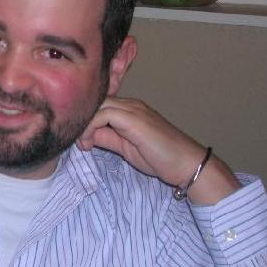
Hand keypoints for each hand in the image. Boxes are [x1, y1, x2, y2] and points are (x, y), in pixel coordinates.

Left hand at [77, 97, 239, 204]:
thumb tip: (85, 135)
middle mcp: (130, 104)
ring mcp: (133, 109)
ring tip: (84, 145)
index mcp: (128, 109)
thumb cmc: (158, 158)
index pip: (98, 105)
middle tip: (80, 143)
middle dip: (82, 120)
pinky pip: (104, 114)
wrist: (186, 164)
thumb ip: (105, 137)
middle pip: (95, 102)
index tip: (81, 142)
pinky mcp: (134, 118)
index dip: (85, 120)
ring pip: (97, 105)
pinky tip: (90, 143)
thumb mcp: (124, 147)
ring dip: (84, 125)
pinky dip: (91, 127)